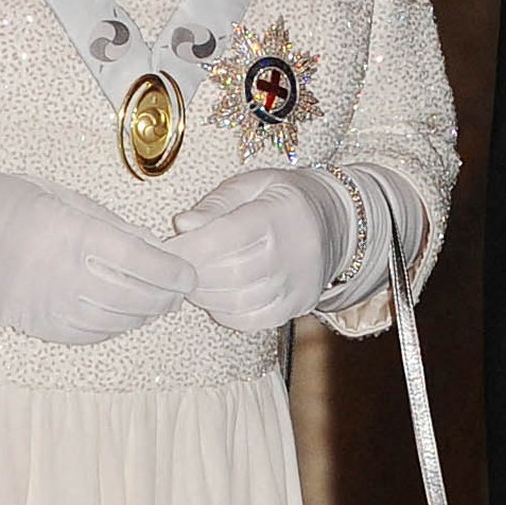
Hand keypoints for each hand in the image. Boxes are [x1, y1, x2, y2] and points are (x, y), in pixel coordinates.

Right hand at [0, 171, 195, 344]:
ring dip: (146, 312)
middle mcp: (63, 278)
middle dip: (167, 295)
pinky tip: (125, 311)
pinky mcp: (38, 329)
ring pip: (118, 322)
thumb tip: (154, 248)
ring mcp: (49, 310)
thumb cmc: (2, 199)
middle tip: (180, 284)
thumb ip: (108, 224)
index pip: (141, 262)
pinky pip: (92, 335)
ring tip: (158, 298)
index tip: (189, 270)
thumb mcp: (59, 195)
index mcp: (70, 235)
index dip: (173, 270)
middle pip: (136, 298)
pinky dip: (117, 325)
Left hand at [166, 166, 351, 330]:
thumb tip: (182, 225)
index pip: (228, 237)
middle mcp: (292, 253)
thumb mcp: (253, 184)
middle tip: (174, 268)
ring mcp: (297, 284)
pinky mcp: (298, 306)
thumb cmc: (283, 197)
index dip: (192, 246)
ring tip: (190, 282)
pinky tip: (214, 299)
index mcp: (278, 215)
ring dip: (206, 296)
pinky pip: (255, 320)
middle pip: (231, 273)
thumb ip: (216, 204)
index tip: (169, 248)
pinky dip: (227, 314)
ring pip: (241, 301)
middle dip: (194, 274)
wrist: (335, 223)